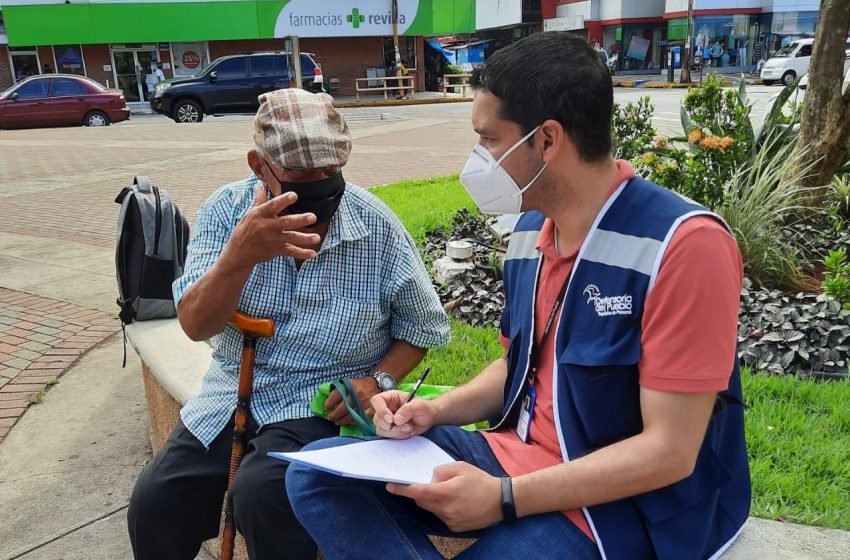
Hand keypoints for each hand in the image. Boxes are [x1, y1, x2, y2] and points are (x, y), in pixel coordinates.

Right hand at [225, 186, 319, 267]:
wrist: (239, 253)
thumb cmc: (245, 231)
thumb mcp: (249, 214)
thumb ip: (259, 201)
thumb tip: (259, 186)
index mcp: (260, 215)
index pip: (272, 206)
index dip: (283, 200)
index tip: (294, 195)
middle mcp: (267, 227)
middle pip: (286, 222)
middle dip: (300, 220)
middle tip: (313, 217)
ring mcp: (273, 240)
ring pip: (291, 238)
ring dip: (305, 238)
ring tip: (317, 238)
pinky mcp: (276, 250)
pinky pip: (291, 252)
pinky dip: (302, 254)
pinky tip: (313, 254)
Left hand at [325, 377, 379, 425]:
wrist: (376, 384)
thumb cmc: (359, 384)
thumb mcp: (349, 382)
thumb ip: (339, 389)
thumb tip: (328, 400)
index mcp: (350, 385)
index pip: (336, 395)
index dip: (329, 403)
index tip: (326, 408)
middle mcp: (357, 393)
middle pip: (342, 407)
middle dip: (334, 414)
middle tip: (330, 417)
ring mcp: (364, 401)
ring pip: (350, 415)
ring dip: (342, 420)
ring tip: (337, 422)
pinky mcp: (371, 408)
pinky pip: (360, 417)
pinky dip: (353, 421)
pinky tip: (349, 422)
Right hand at [372, 391, 437, 438]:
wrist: (428, 419)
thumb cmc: (424, 408)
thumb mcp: (419, 406)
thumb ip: (408, 409)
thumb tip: (396, 419)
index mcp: (391, 398)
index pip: (376, 401)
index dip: (381, 410)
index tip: (391, 419)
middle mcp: (386, 408)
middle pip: (377, 418)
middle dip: (392, 426)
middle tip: (407, 426)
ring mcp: (386, 420)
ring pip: (381, 429)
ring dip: (396, 432)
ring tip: (409, 428)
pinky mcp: (389, 430)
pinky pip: (387, 436)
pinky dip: (398, 436)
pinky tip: (407, 432)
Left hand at [387, 462, 502, 531]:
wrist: (501, 501)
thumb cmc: (480, 481)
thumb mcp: (461, 467)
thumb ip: (441, 471)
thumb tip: (429, 479)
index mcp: (447, 492)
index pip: (418, 492)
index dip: (403, 490)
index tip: (390, 486)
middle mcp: (446, 509)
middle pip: (422, 501)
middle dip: (421, 493)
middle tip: (432, 484)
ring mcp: (450, 520)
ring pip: (431, 509)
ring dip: (433, 500)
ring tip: (450, 493)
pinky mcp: (454, 528)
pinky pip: (440, 516)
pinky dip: (442, 508)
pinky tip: (457, 503)